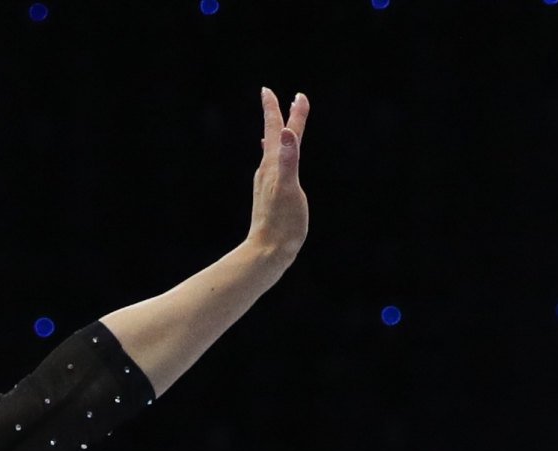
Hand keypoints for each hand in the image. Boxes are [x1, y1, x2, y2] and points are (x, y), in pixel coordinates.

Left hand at [244, 86, 311, 261]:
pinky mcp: (270, 194)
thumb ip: (289, 159)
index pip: (278, 130)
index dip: (281, 110)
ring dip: (278, 133)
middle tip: (280, 97)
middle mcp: (267, 170)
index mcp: (273, 165)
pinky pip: (273, 165)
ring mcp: (267, 182)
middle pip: (274, 135)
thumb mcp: (290, 188)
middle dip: (279, 115)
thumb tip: (287, 132)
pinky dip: (275, 154)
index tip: (278, 91)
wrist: (267, 253)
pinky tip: (271, 158)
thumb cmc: (282, 223)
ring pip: (273, 149)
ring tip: (281, 124)